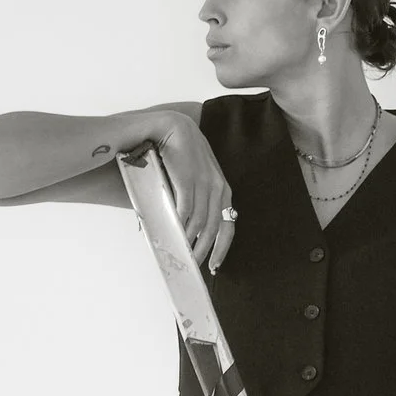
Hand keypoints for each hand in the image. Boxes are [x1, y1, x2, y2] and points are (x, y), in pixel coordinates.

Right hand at [140, 110, 235, 270]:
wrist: (166, 128)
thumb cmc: (175, 156)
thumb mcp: (191, 179)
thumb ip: (193, 201)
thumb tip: (185, 230)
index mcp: (223, 189)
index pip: (228, 225)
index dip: (221, 248)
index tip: (214, 266)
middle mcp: (219, 186)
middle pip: (213, 228)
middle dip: (203, 251)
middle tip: (193, 267)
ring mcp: (205, 182)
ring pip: (199, 223)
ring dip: (189, 243)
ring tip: (180, 256)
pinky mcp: (189, 179)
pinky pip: (186, 211)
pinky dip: (180, 227)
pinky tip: (174, 238)